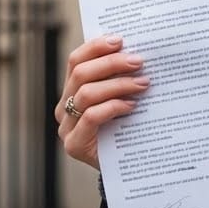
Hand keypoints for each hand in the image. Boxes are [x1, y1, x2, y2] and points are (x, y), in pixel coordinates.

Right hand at [56, 35, 149, 170]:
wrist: (129, 167)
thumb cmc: (129, 126)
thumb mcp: (124, 96)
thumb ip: (123, 77)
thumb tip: (139, 50)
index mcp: (72, 89)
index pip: (76, 61)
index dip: (96, 47)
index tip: (120, 40)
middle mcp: (65, 106)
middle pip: (80, 74)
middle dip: (111, 64)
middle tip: (138, 61)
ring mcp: (66, 126)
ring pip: (86, 94)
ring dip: (118, 85)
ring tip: (143, 84)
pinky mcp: (74, 144)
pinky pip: (90, 117)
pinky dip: (112, 107)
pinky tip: (131, 106)